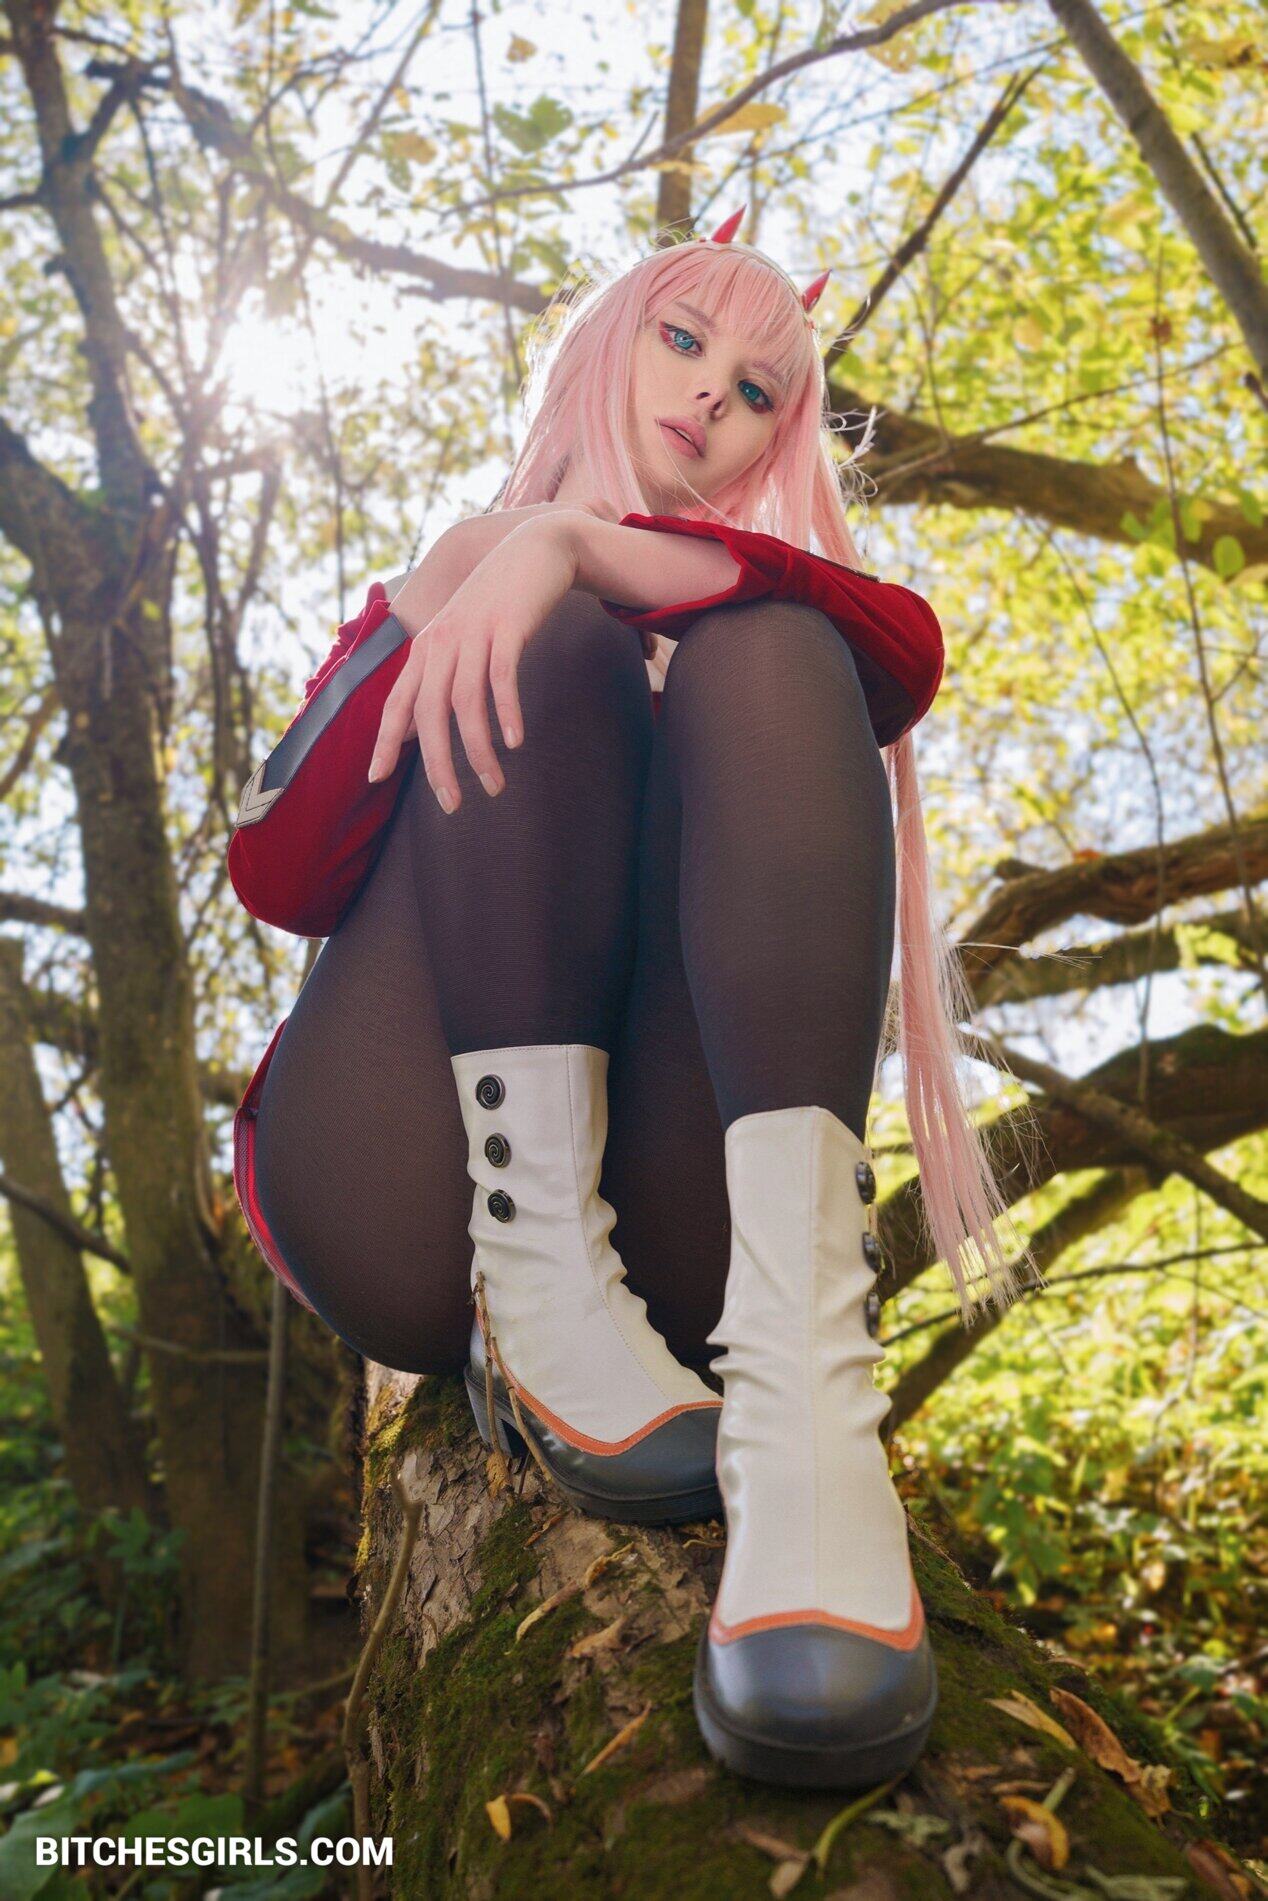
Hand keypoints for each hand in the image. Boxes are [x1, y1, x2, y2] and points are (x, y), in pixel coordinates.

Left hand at [367, 515, 578, 813]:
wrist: (533, 550)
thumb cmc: (497, 604)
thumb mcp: (459, 638)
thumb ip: (438, 679)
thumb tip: (419, 730)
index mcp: (426, 649)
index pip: (398, 703)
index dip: (385, 741)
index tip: (375, 778)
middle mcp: (442, 642)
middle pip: (430, 712)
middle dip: (438, 764)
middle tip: (451, 804)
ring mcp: (473, 633)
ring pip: (467, 703)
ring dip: (479, 751)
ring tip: (494, 786)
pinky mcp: (507, 627)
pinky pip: (502, 677)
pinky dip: (506, 712)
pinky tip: (514, 742)